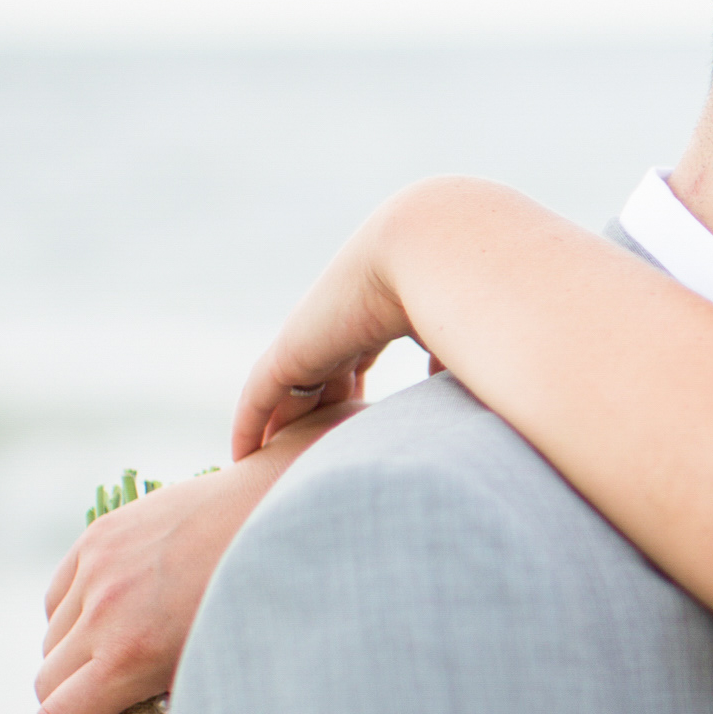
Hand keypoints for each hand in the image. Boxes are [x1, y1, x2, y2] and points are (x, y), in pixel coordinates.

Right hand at [32, 420, 343, 713]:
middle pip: (47, 683)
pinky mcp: (100, 536)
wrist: (289, 515)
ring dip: (71, 660)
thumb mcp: (227, 677)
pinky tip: (113, 621)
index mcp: (130, 655)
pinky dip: (74, 616)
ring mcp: (97, 568)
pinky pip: (60, 594)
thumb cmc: (272, 607)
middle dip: (67, 709)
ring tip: (116, 666)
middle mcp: (103, 611)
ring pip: (50, 637)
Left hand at [229, 187, 438, 460]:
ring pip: (288, 387)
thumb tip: (456, 401)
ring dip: (279, 422)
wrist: (440, 251)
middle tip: (307, 452)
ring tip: (269, 462)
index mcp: (384, 312)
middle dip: (314, 410)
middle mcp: (345, 320)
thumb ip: (453, 370)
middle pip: (320, 373)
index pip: (357, 355)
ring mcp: (318, 332)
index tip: (356, 424)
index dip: (351, 388)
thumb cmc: (473, 295)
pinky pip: (262, 393)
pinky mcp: (294, 348)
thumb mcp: (465, 339)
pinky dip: (250, 422)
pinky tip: (239, 455)